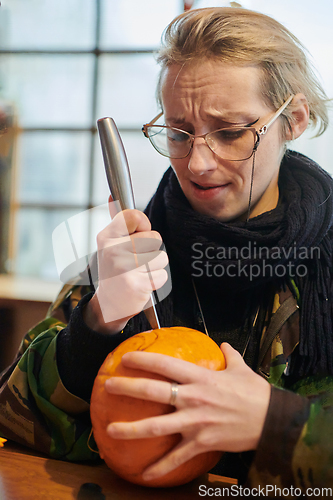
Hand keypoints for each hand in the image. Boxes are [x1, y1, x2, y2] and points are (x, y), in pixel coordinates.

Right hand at [84, 204, 167, 333]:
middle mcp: (113, 250)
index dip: (144, 225)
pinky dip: (155, 282)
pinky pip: (162, 275)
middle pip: (155, 238)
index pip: (135, 216)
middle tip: (136, 261)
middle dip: (151, 250)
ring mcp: (124, 268)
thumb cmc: (114, 270)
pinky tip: (141, 284)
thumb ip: (117, 223)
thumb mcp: (110, 245)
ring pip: (161, 257)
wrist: (108, 304)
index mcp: (107, 236)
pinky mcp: (136, 284)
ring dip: (154, 267)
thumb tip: (113, 197)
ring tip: (139, 273)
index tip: (138, 235)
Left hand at [105, 343, 270, 480]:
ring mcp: (195, 422)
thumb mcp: (241, 369)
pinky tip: (145, 475)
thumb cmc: (255, 393)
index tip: (126, 357)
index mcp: (200, 377)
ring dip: (131, 429)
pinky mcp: (201, 442)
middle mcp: (193, 398)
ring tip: (110, 429)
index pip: (166, 365)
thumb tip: (223, 345)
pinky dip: (160, 468)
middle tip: (108, 385)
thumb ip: (229, 355)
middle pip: (153, 392)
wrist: (271, 420)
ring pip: (156, 426)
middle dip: (128, 387)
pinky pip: (176, 458)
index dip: (144, 359)